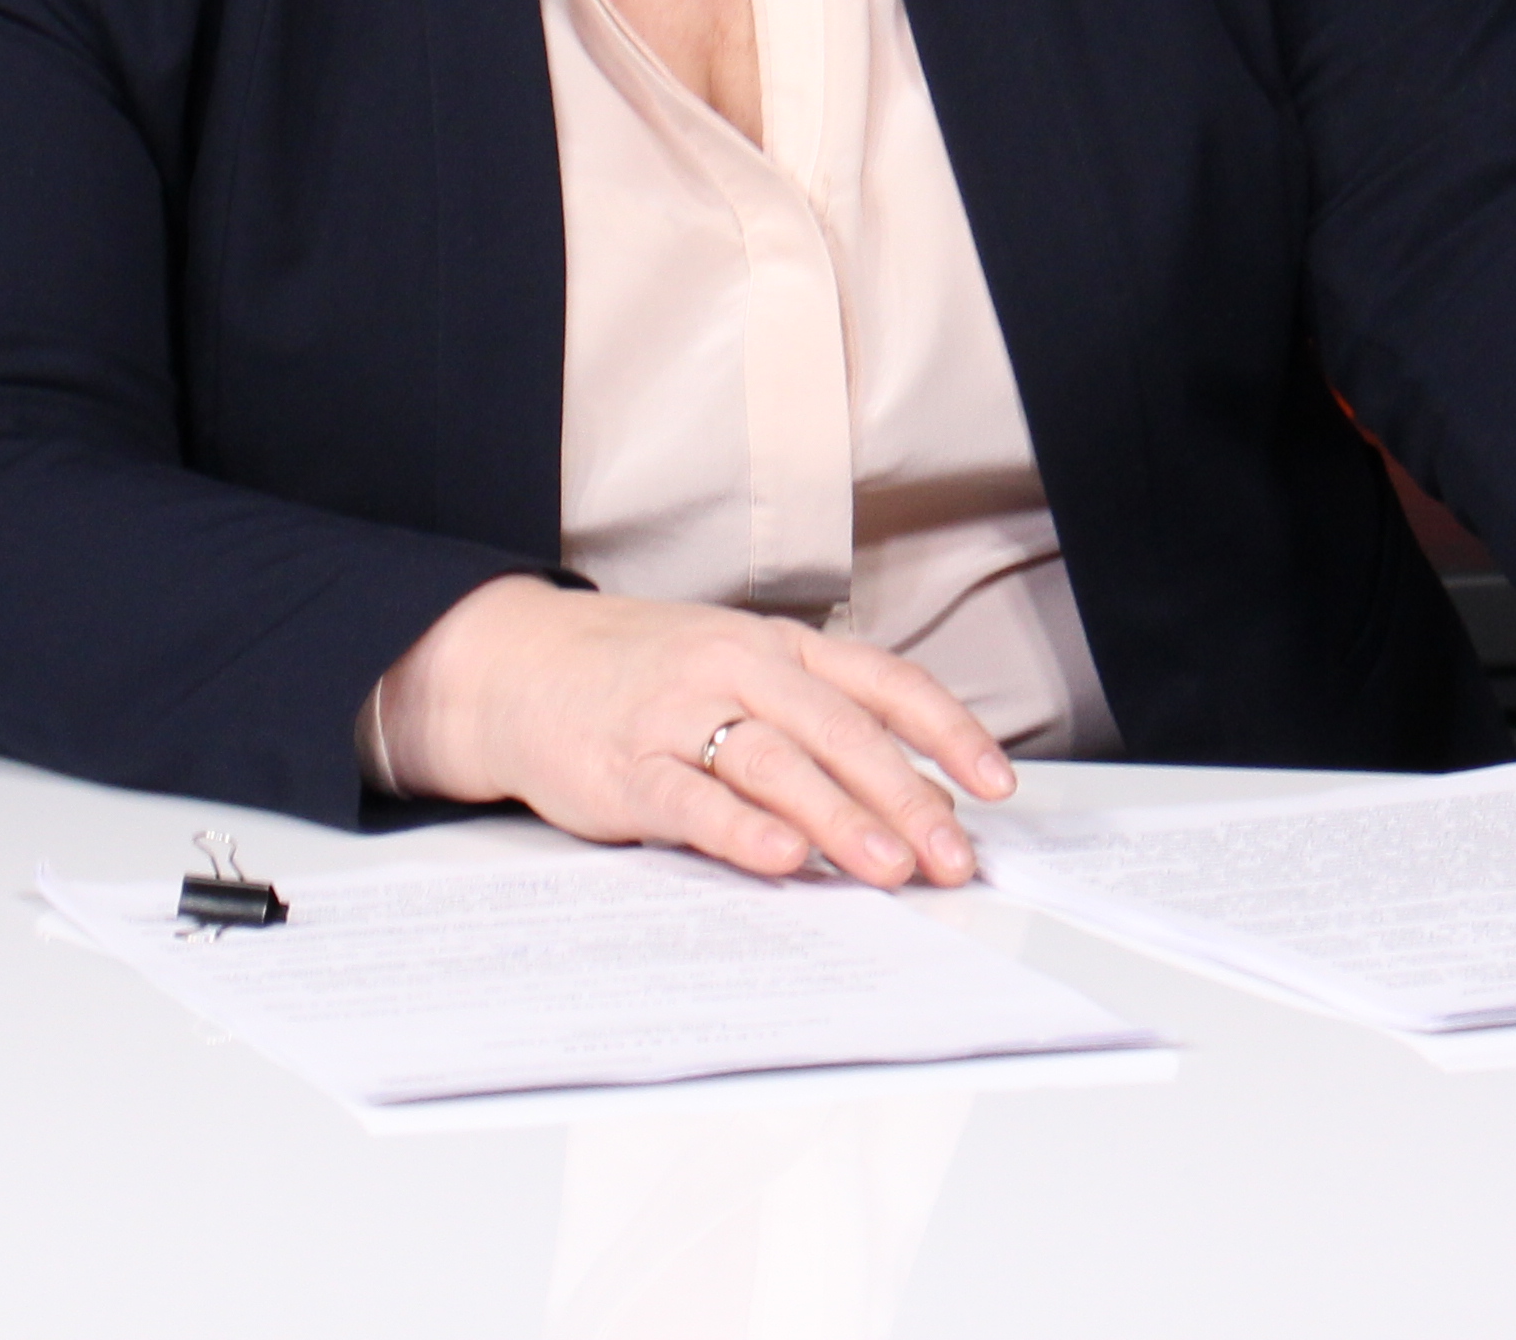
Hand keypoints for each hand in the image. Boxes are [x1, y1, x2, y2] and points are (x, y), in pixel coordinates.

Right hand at [368, 578, 1017, 886]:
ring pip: (777, 763)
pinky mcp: (627, 766)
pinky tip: (782, 858)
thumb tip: (912, 799)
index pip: (884, 683)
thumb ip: (818, 723)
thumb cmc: (647, 676)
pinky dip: (742, 829)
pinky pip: (692, 799)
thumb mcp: (742, 672)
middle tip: (953, 856)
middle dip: (908, 796)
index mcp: (781, 648)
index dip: (948, 731)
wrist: (521, 665)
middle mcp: (739, 669)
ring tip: (890, 866)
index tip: (995, 785)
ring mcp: (681, 714)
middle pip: (842, 730)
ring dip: (841, 818)